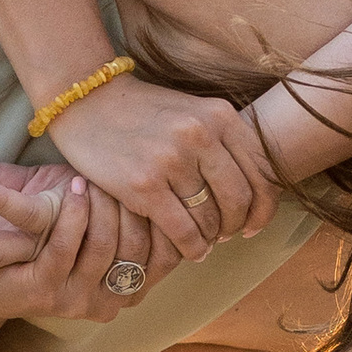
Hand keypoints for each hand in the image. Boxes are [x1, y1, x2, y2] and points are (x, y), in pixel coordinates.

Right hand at [39, 76, 283, 250]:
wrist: (87, 100)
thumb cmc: (142, 112)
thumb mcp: (192, 112)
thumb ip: (223, 142)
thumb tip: (252, 193)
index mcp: (220, 116)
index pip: (262, 173)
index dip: (264, 208)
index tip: (254, 223)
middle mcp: (200, 135)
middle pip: (239, 199)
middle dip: (236, 225)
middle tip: (226, 234)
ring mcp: (171, 161)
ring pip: (211, 219)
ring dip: (211, 238)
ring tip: (204, 241)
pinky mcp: (143, 185)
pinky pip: (182, 231)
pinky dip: (192, 248)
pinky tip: (191, 250)